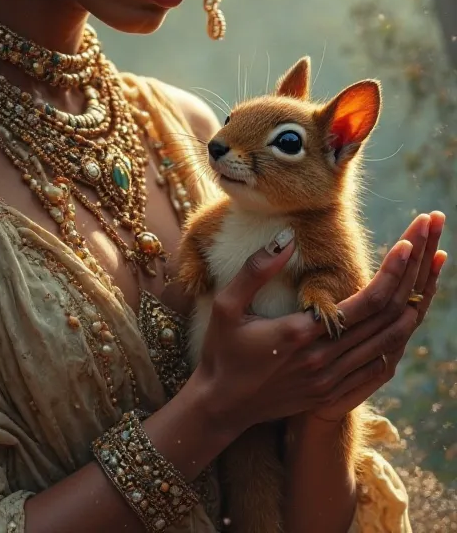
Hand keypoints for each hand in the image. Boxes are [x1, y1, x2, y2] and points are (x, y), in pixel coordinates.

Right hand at [188, 213, 445, 438]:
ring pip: (387, 345)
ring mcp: (331, 382)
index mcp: (301, 334)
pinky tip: (401, 325)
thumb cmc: (222, 351)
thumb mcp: (225, 305)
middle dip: (409, 283)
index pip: (364, 302)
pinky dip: (395, 345)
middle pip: (385, 320)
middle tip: (424, 250)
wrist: (221, 407)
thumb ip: (255, 270)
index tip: (407, 245)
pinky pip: (377, 370)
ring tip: (423, 281)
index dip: (391, 272)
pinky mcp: (331, 395)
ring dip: (409, 312)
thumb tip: (287, 238)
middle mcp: (324, 360)